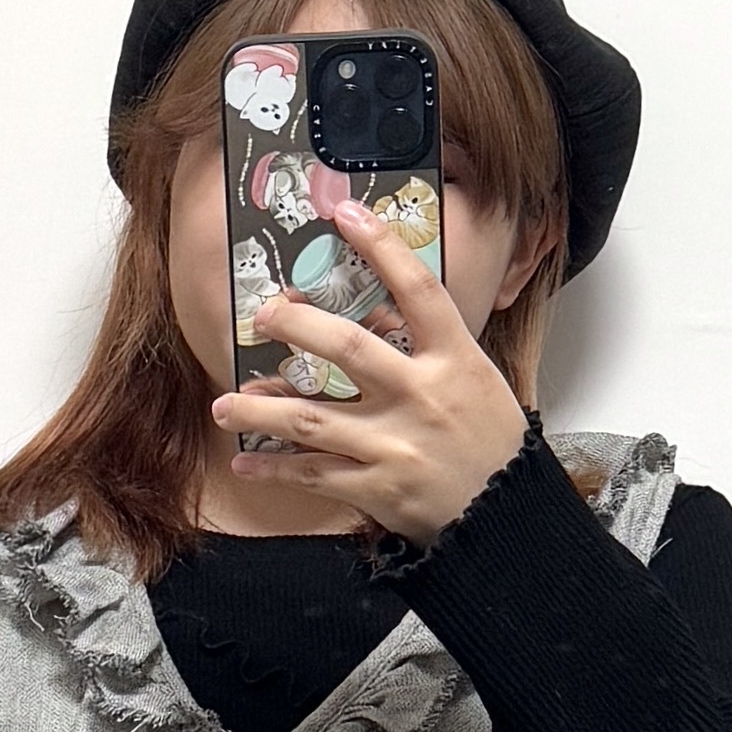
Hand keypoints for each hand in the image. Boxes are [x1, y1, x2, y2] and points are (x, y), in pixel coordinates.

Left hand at [214, 200, 530, 541]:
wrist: (506, 516)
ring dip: (259, 409)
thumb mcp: (475, 380)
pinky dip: (274, 469)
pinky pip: (313, 475)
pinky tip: (246, 462)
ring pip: (311, 420)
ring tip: (224, 405)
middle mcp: (421, 397)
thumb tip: (378, 311)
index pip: (419, 292)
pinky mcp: (377, 488)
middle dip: (297, 326)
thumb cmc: (491, 443)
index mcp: (454, 361)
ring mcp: (395, 445)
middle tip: (264, 316)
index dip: (383, 248)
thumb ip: (431, 347)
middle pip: (348, 349)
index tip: (347, 215)